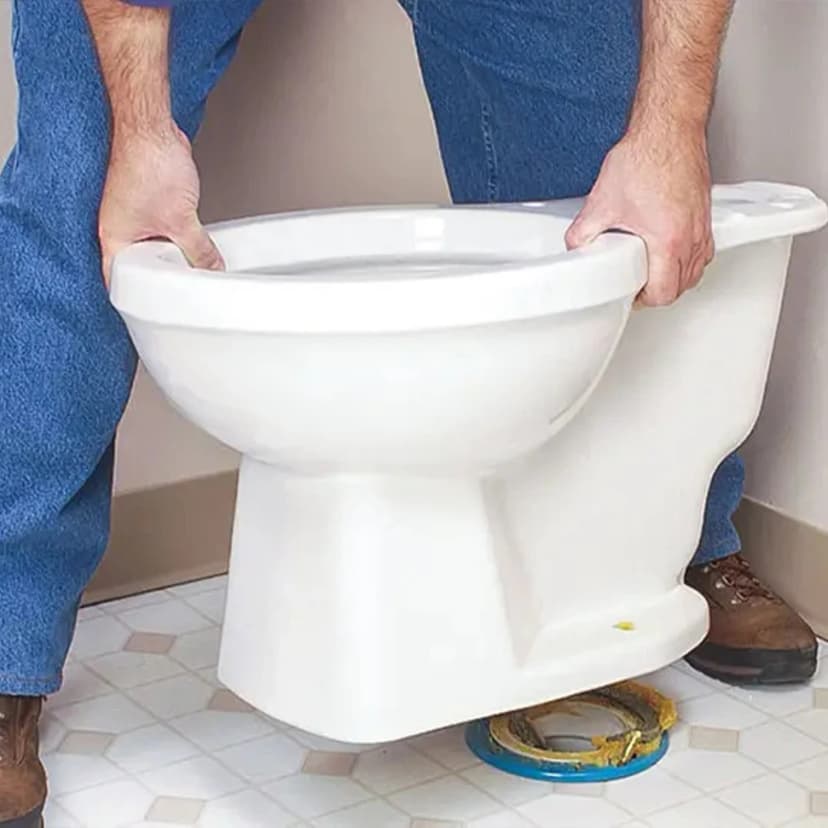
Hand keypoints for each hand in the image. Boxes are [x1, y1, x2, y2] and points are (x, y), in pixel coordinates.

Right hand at [98, 123, 222, 283]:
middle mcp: (117, 228)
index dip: (141, 298)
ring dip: (171, 254)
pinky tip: (190, 239)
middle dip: (162, 277)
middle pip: (141, 267)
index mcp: (114, 239)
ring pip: (152, 247)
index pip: (122, 283)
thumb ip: (199, 249)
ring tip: (190, 264)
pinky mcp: (144, 203)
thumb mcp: (181, 219)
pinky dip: (174, 236)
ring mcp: (130, 215)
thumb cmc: (148, 163)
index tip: (158, 309)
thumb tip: (210, 268)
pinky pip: (160, 229)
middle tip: (183, 289)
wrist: (151, 127)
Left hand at [565, 132, 713, 306]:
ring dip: (676, 278)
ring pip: (697, 270)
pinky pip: (704, 250)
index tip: (631, 293)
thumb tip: (576, 248)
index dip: (644, 300)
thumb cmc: (646, 157)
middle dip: (659, 292)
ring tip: (654, 273)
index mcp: (668, 240)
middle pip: (683, 286)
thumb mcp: (602, 202)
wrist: (668, 128)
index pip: (663, 292)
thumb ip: (583, 232)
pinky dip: (689, 259)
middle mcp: (691, 236)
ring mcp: (702, 225)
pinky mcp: (705, 213)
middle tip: (639, 285)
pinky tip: (672, 252)